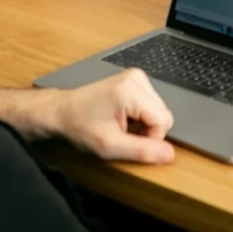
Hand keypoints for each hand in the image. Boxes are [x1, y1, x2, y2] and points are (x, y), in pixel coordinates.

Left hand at [53, 69, 174, 164]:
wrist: (62, 111)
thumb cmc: (80, 126)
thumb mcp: (110, 146)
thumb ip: (142, 151)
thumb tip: (169, 154)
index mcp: (131, 90)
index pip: (164, 121)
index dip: (150, 139)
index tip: (127, 140)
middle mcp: (136, 79)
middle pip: (163, 114)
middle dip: (147, 131)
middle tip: (122, 134)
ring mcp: (135, 77)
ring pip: (159, 111)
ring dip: (143, 124)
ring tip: (120, 125)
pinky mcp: (133, 80)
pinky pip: (151, 105)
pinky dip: (139, 116)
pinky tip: (121, 117)